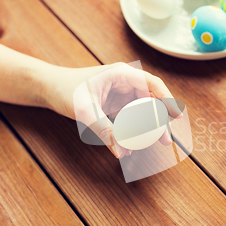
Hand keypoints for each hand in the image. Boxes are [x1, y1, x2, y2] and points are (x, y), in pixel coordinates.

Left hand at [45, 63, 181, 157]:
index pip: (153, 84)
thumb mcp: (84, 110)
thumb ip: (103, 130)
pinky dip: (134, 131)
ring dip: (150, 127)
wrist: (48, 88)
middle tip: (165, 140)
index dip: (168, 99)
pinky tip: (134, 145)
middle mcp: (125, 83)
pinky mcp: (115, 106)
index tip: (177, 115)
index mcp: (122, 74)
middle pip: (151, 100)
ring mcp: (121, 95)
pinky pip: (130, 119)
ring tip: (156, 143)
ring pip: (143, 111)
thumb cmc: (64, 90)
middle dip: (160, 120)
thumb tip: (122, 151)